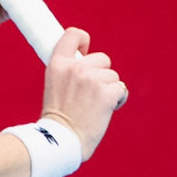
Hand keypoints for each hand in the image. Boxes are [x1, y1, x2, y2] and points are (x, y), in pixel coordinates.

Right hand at [40, 28, 126, 159]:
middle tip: (89, 95)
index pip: (73, 35)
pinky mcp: (106, 93)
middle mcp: (75, 68)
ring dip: (109, 90)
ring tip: (94, 106)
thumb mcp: (54, 86)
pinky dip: (118, 100)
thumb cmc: (58, 119)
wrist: (62, 140)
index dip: (83, 40)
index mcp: (58, 64)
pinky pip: (121, 89)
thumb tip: (88, 64)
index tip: (85, 51)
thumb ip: (69, 71)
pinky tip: (106, 111)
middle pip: (103, 58)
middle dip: (101, 75)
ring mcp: (91, 79)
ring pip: (113, 76)